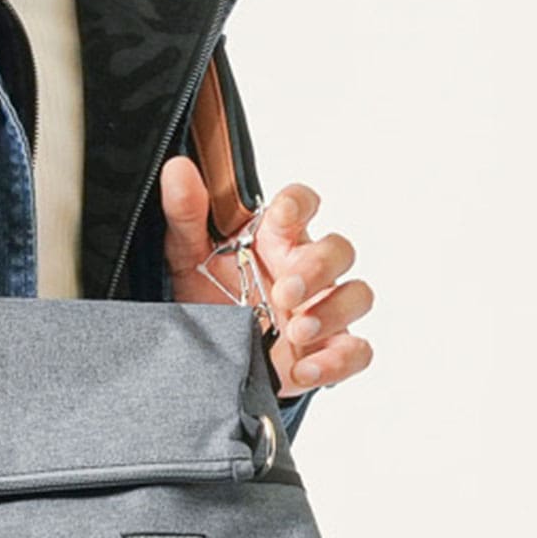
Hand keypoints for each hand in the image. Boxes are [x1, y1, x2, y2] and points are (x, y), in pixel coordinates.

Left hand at [159, 157, 374, 397]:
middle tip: (282, 292)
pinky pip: (357, 350)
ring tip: (295, 331)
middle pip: (339, 250)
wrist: (207, 357)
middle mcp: (305, 269)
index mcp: (275, 238)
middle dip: (317, 268)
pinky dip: (337, 360)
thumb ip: (185, 214)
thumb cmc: (207, 295)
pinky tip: (304, 368)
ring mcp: (322, 309)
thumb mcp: (187, 256)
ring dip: (332, 312)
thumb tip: (178, 169)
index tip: (282, 215)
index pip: (302, 204)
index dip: (299, 203)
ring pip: (358, 294)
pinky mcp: (327, 351)